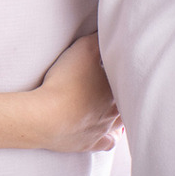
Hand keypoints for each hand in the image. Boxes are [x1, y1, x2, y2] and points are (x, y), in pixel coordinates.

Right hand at [33, 33, 121, 151]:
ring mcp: (103, 129)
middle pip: (128, 102)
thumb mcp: (82, 50)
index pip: (129, 79)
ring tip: (120, 108)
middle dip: (126, 94)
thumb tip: (109, 32)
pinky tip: (113, 134)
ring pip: (121, 123)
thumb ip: (97, 39)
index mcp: (116, 88)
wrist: (45, 117)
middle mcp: (115, 111)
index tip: (124, 65)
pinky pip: (108, 142)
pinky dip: (112, 137)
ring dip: (122, 116)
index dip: (127, 72)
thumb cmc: (65, 81)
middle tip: (123, 85)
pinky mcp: (90, 143)